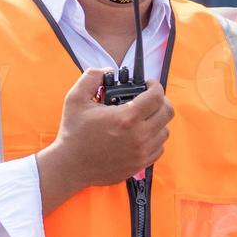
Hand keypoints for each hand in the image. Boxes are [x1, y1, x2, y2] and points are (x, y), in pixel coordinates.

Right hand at [38, 71, 173, 211]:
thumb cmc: (73, 132)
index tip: (148, 84)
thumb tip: (108, 70)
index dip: (155, 85)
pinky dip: (155, 138)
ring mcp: (142, 152)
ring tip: (144, 117)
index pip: (157, 96)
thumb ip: (92, 77)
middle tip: (149, 98)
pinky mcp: (141, 164)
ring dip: (158, 120)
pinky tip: (142, 133)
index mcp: (126, 118)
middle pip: (167, 112)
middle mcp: (139, 135)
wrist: (70, 166)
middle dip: (160, 100)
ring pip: (165, 130)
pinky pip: (160, 147)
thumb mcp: (75, 99)